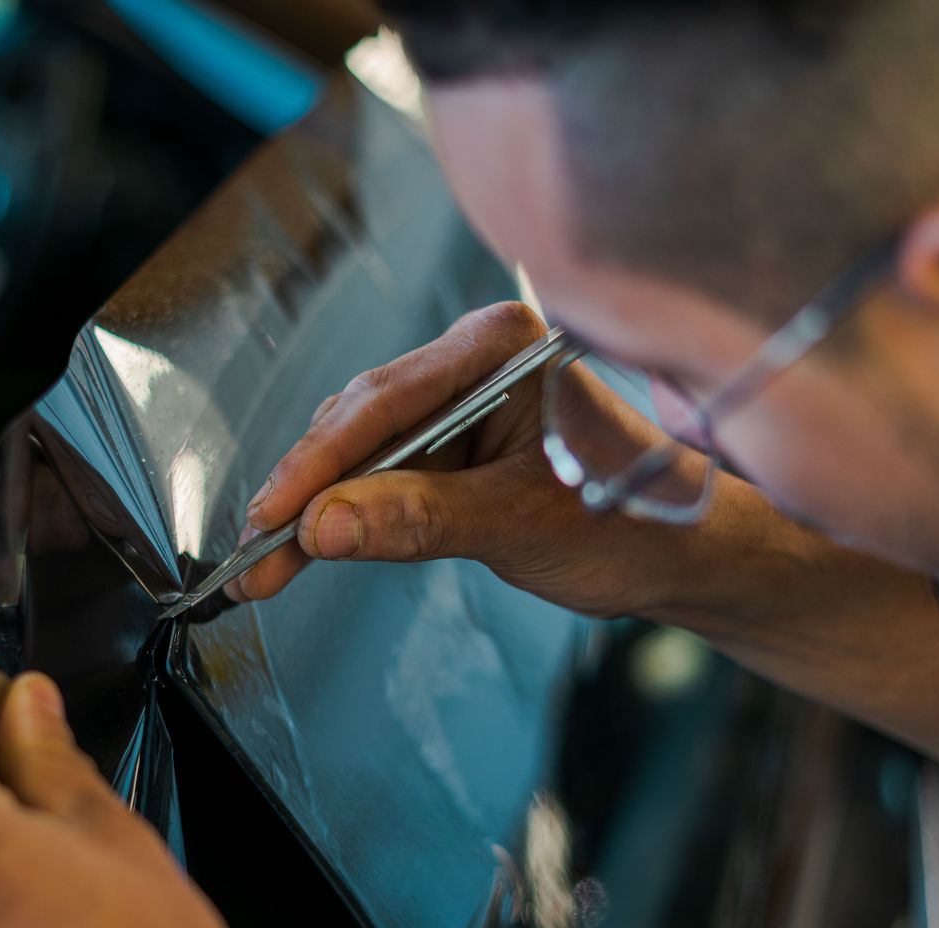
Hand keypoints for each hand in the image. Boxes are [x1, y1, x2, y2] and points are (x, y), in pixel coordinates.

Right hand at [232, 300, 693, 617]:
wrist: (681, 560)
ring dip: (314, 511)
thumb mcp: (521, 522)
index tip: (275, 513)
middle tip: (256, 553)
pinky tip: (304, 552)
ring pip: (359, 453)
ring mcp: (458, 407)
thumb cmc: (634, 525)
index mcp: (503, 348)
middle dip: (306, 491)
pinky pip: (379, 478)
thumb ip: (419, 519)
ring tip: (266, 567)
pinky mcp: (450, 451)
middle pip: (360, 421)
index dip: (320, 460)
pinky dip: (343, 519)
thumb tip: (322, 527)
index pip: (387, 398)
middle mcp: (474, 364)